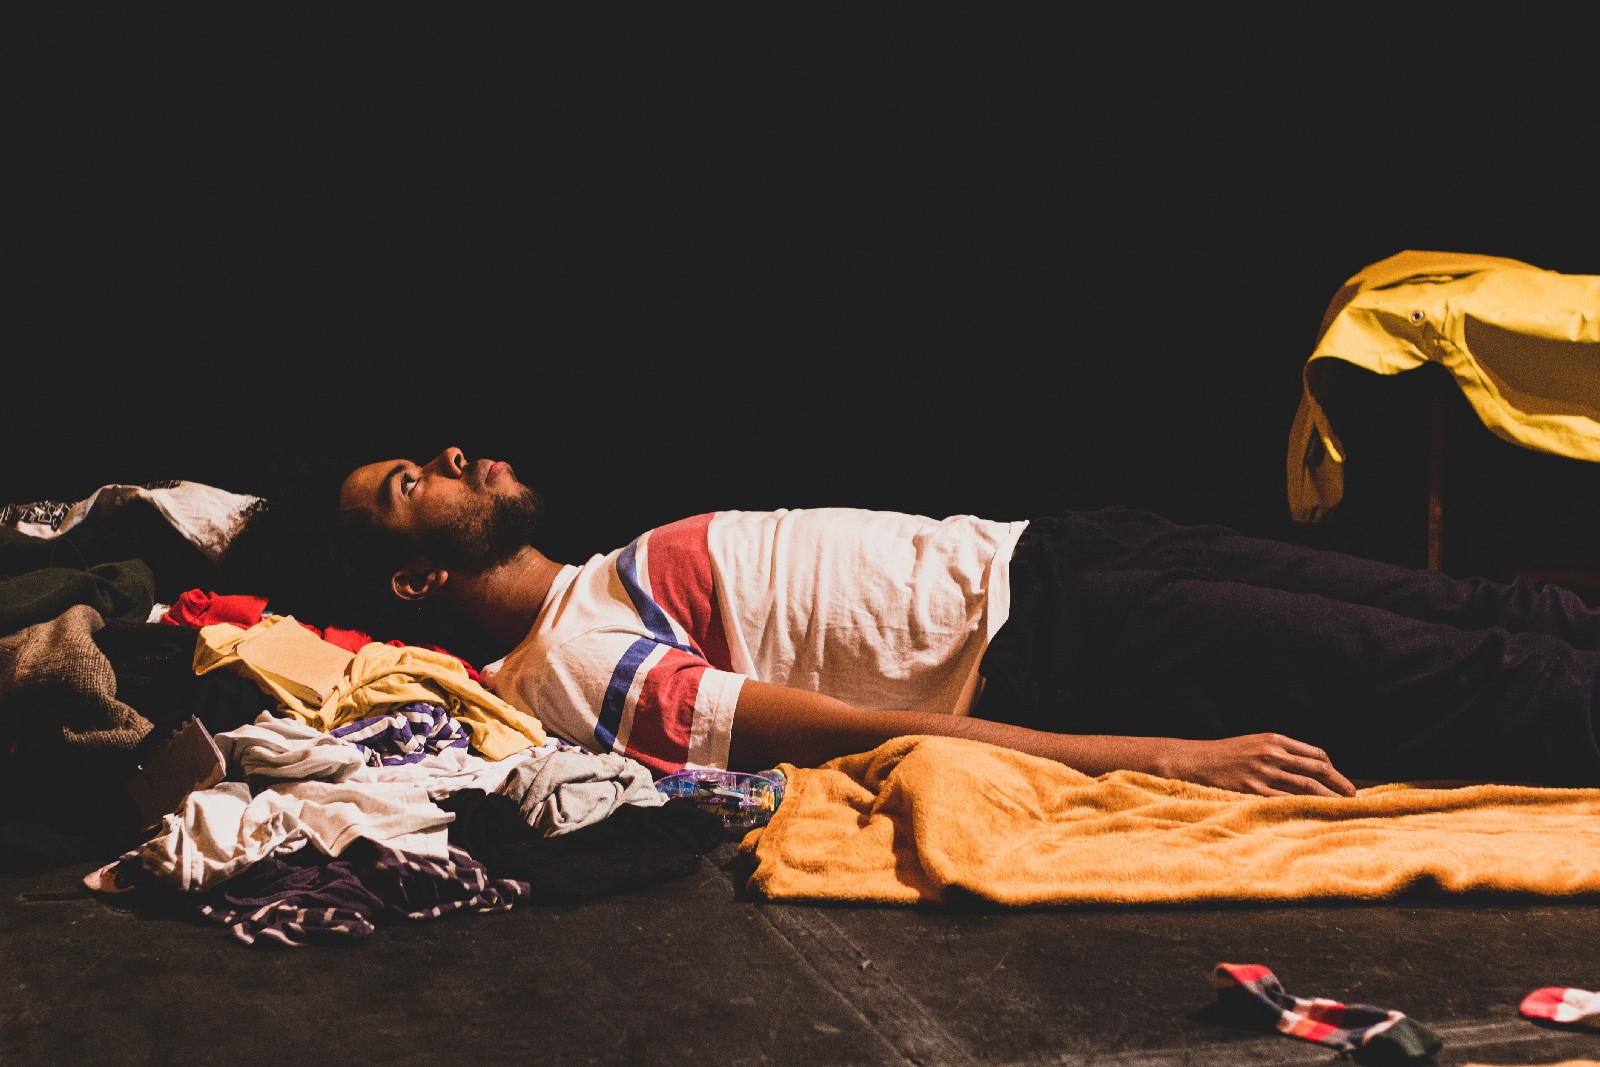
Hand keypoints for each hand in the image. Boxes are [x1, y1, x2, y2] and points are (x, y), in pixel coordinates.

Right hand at [1160, 733, 1356, 797]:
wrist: (1193, 760)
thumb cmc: (1224, 754)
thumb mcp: (1253, 744)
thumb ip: (1278, 753)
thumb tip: (1306, 769)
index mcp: (1274, 739)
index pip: (1316, 754)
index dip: (1335, 771)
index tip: (1345, 784)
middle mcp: (1272, 753)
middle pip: (1317, 770)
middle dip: (1341, 785)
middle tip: (1356, 799)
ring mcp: (1262, 771)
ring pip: (1307, 787)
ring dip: (1329, 799)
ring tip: (1343, 810)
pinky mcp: (1251, 789)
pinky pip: (1285, 801)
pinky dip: (1304, 808)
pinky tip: (1315, 816)